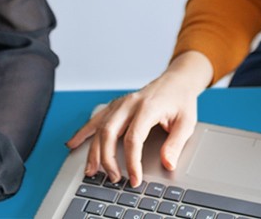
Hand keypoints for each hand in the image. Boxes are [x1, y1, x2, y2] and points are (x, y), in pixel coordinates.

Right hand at [64, 51, 211, 186]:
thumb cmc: (181, 100)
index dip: (132, 162)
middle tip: (114, 178)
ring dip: (93, 151)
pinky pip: (95, 119)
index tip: (134, 179)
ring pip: (99, 127)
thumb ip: (175, 144)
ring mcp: (120, 104)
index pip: (134, 138)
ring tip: (91, 171)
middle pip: (110, 133)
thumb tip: (167, 164)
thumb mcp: (186, 122)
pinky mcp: (115, 106)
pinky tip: (73, 144)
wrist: (176, 80)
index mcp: (147, 107)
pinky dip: (83, 132)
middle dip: (108, 159)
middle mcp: (130, 104)